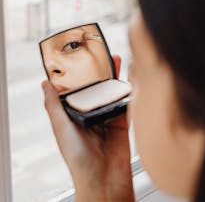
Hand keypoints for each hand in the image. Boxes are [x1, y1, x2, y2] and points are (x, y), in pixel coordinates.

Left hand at [42, 55, 134, 201]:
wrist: (104, 179)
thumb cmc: (78, 160)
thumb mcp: (61, 128)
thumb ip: (54, 105)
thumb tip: (45, 85)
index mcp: (72, 116)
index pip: (74, 91)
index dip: (76, 75)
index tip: (79, 60)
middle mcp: (89, 116)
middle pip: (94, 89)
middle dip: (97, 73)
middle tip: (100, 56)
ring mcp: (105, 117)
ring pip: (109, 92)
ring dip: (112, 77)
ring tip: (113, 60)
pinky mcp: (120, 122)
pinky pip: (123, 102)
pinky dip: (125, 90)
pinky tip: (127, 78)